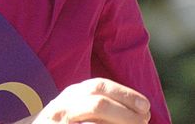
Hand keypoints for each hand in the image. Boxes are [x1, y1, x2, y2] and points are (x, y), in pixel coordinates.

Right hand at [25, 78, 150, 122]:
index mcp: (72, 94)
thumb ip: (99, 105)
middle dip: (124, 112)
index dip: (124, 94)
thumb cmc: (66, 122)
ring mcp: (59, 123)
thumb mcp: (77, 108)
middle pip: (97, 103)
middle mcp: (64, 106)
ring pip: (92, 123)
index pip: (99, 86)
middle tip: (144, 121)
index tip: (145, 105)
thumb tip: (139, 111)